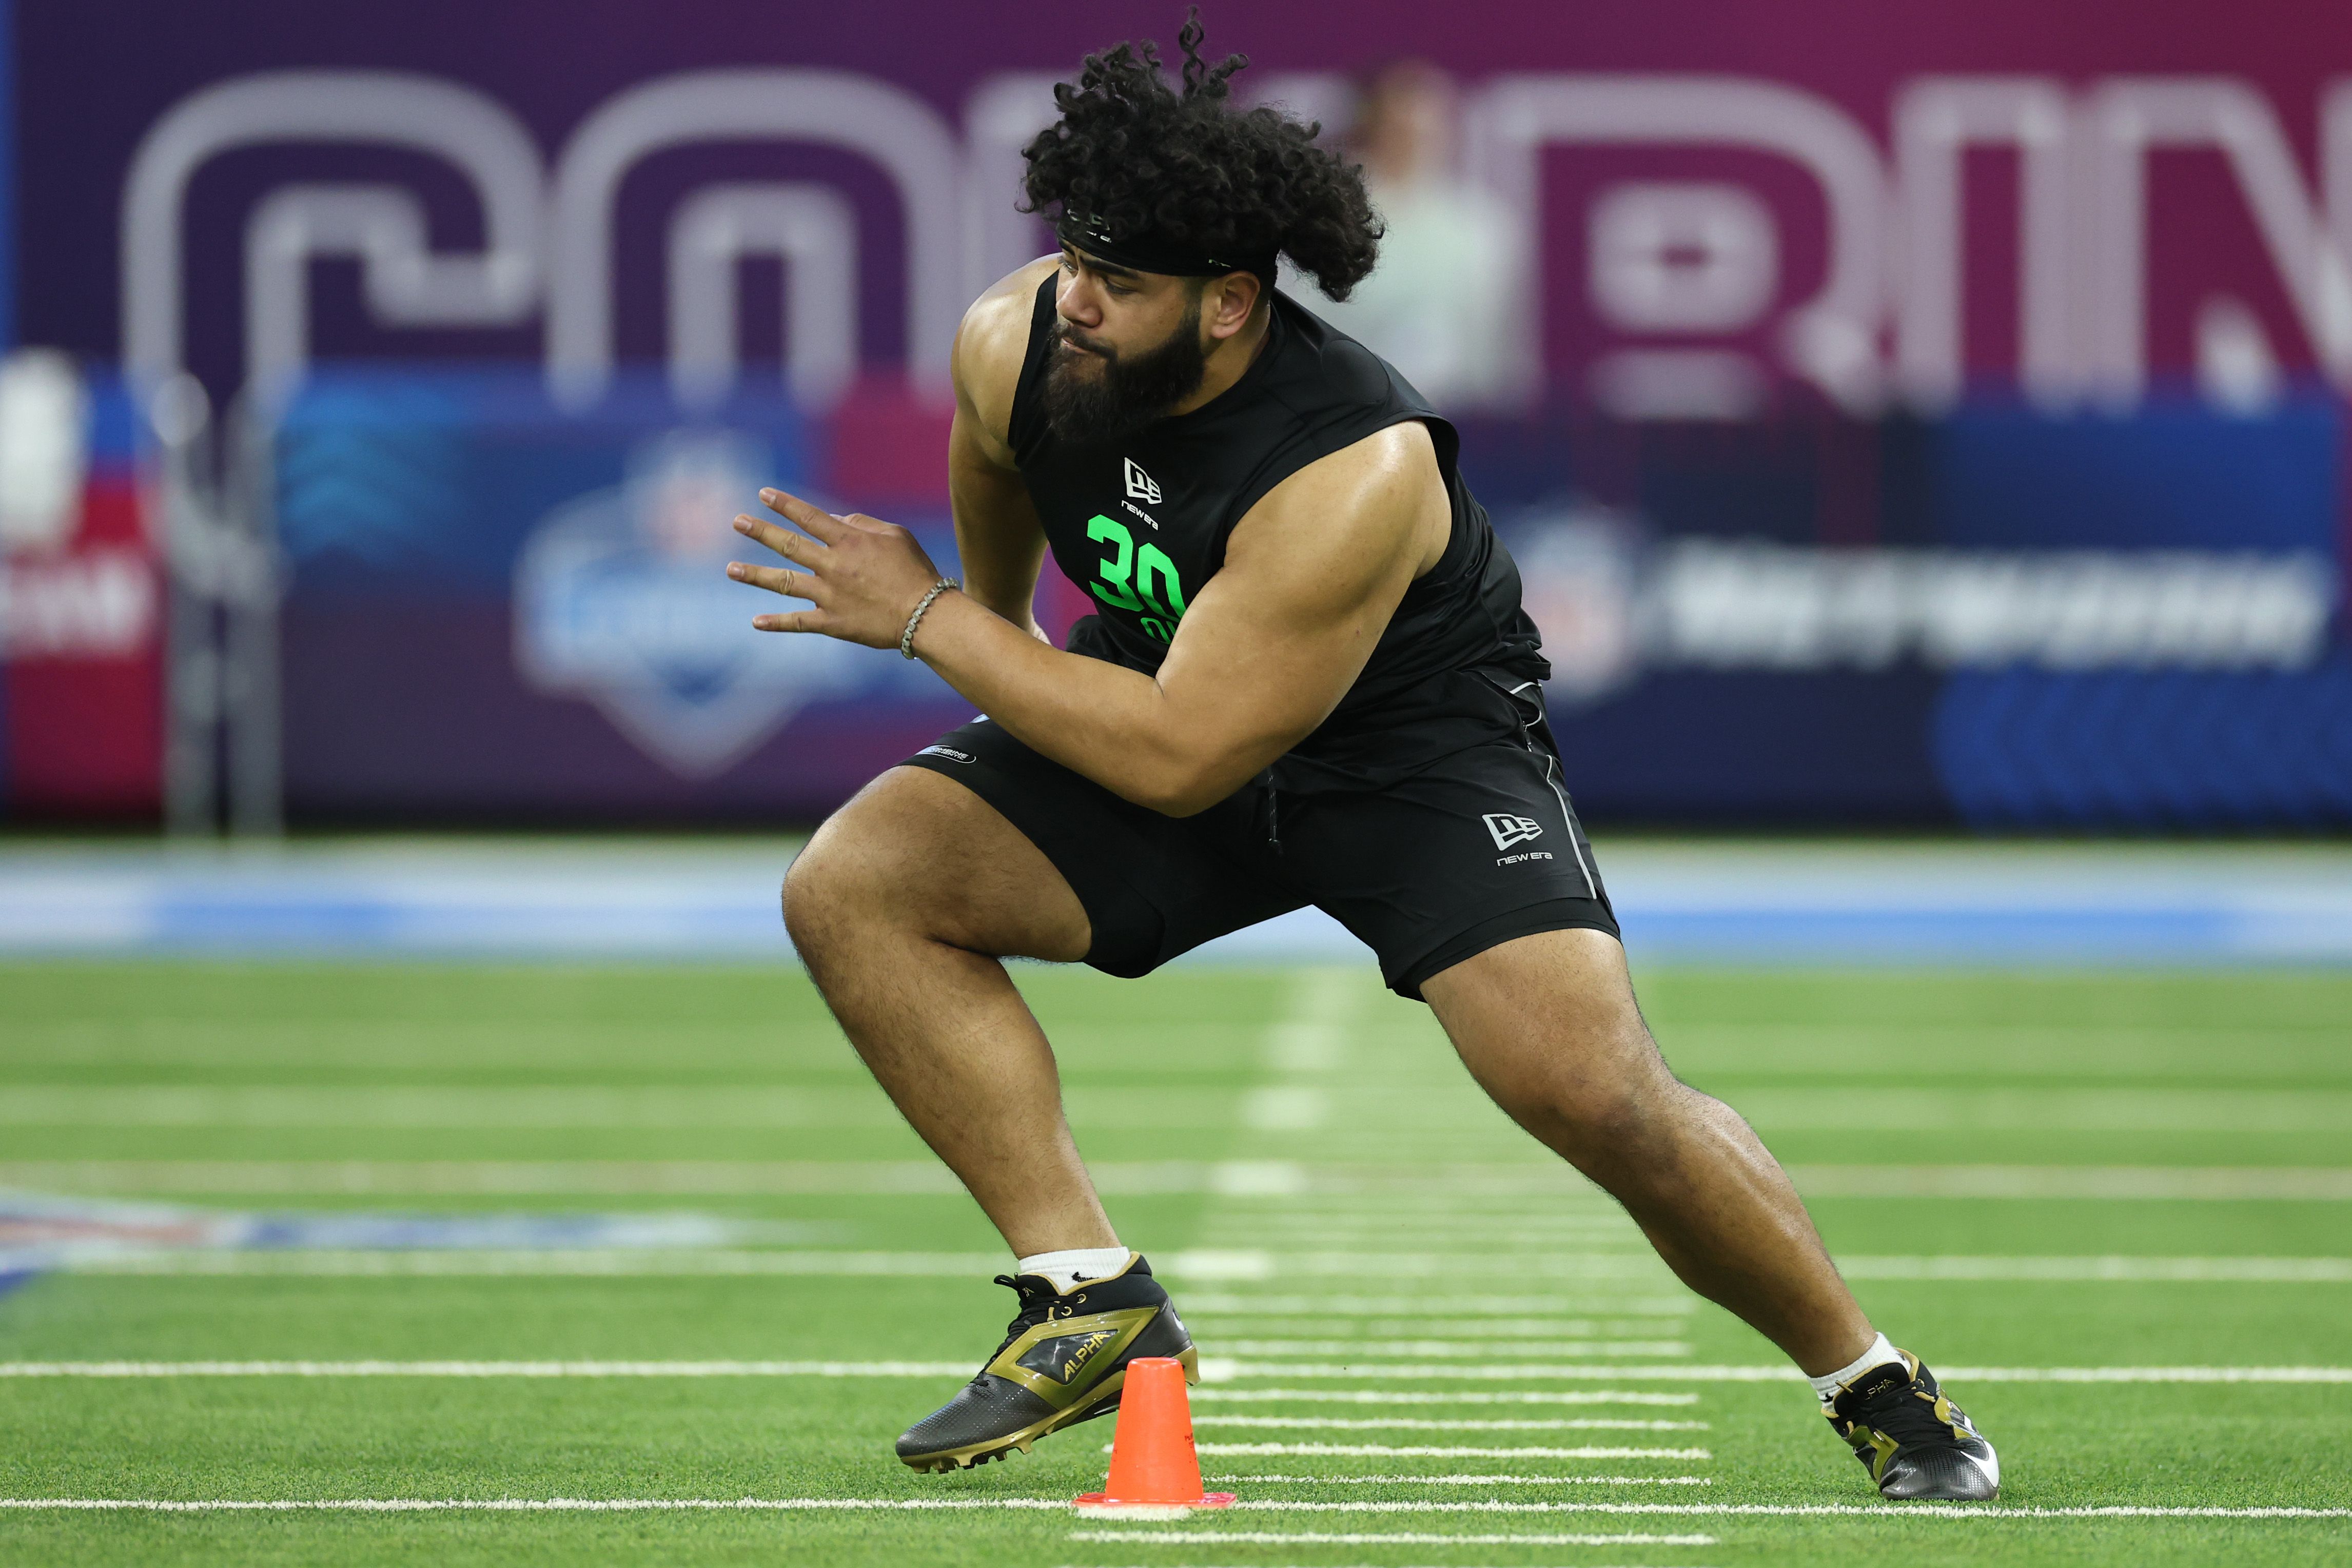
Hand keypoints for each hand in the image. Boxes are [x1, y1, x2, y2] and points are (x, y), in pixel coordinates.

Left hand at [727, 488, 948, 650]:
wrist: (926, 615)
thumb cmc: (916, 571)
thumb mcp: (896, 535)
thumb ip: (862, 524)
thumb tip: (835, 519)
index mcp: (848, 541)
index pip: (808, 516)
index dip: (784, 504)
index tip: (762, 494)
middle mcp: (833, 565)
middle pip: (788, 545)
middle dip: (760, 532)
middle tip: (737, 522)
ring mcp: (829, 595)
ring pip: (784, 582)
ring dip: (755, 575)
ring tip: (730, 569)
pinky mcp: (832, 623)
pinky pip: (798, 622)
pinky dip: (776, 622)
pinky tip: (755, 621)